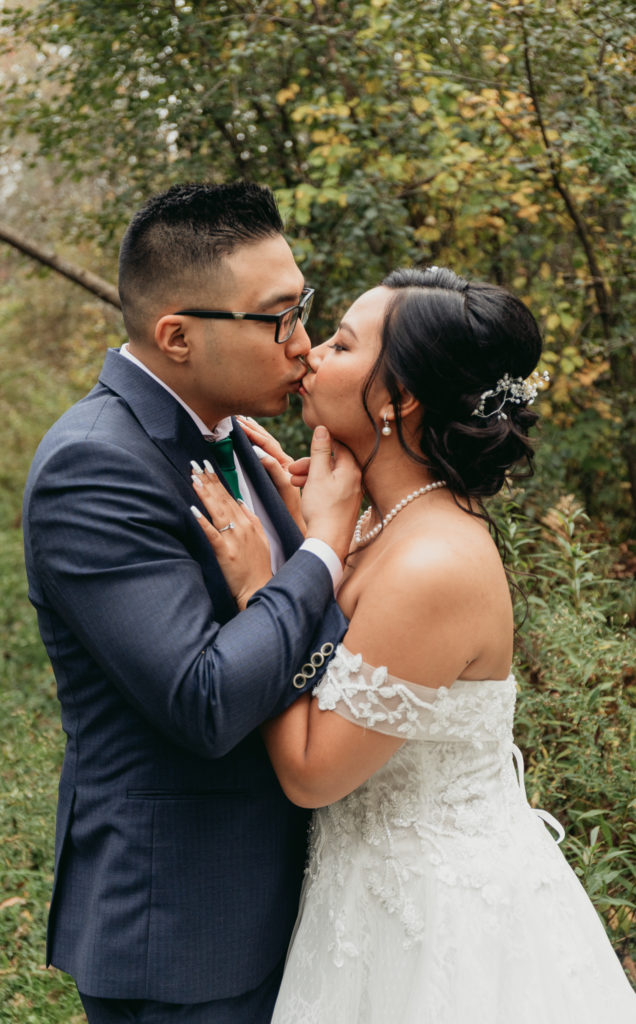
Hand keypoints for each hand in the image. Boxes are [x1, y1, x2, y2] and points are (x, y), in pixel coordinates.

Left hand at [191, 462, 271, 609]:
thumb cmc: (258, 566)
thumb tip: (239, 500)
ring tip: (194, 479)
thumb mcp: (261, 537)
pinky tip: (193, 509)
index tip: (206, 466)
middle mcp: (242, 527)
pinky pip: (212, 533)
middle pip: (222, 499)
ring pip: (217, 511)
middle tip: (195, 464)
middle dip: (208, 480)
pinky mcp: (225, 552)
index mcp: (249, 522)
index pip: (230, 496)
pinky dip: (202, 521)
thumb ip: (251, 517)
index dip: (217, 480)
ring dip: (205, 494)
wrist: (258, 588)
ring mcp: (233, 539)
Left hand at [236, 416, 304, 532]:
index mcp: (281, 463)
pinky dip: (267, 460)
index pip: (266, 442)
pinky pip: (276, 470)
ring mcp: (287, 473)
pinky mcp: (287, 485)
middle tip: (237, 417)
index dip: (254, 429)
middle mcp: (286, 464)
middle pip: (268, 441)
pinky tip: (256, 451)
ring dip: (257, 437)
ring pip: (272, 451)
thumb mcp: (269, 485)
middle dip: (253, 427)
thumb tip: (249, 455)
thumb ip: (262, 469)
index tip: (240, 418)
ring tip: (242, 426)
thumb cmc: (280, 507)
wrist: (293, 525)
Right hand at [300, 426, 361, 563]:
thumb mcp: (317, 475)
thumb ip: (320, 451)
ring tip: (292, 482)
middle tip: (291, 469)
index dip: (321, 443)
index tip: (306, 444)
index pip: (338, 446)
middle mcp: (355, 479)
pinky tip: (303, 491)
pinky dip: (316, 486)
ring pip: (329, 475)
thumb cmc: (322, 508)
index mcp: (351, 469)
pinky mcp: (345, 504)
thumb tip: (323, 428)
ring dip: (310, 475)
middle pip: (331, 462)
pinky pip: (331, 488)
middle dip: (310, 463)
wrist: (328, 541)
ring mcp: (351, 493)